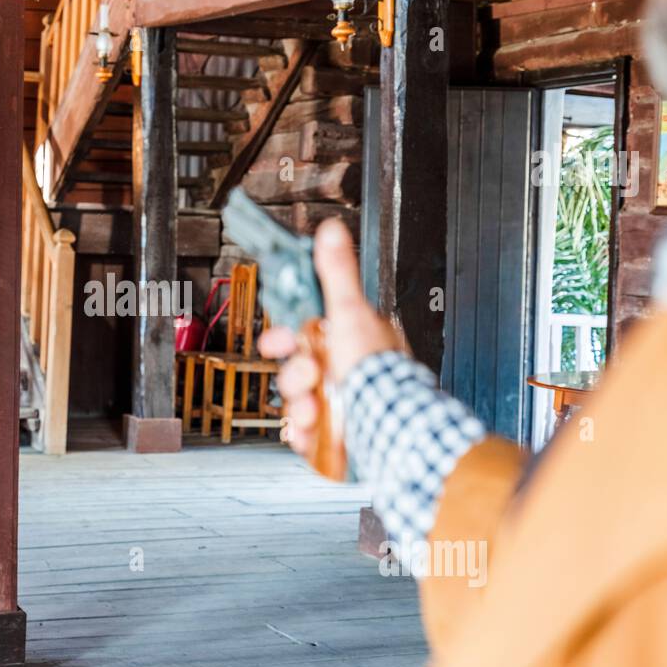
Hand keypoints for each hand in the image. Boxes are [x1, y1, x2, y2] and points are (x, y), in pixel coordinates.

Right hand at [258, 218, 403, 457]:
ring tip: (316, 408)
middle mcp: (346, 370)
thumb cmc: (374, 372)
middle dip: (294, 374)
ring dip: (299, 404)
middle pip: (296, 368)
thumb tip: (333, 231)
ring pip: (298, 400)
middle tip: (307, 376)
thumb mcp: (350, 313)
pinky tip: (314, 429)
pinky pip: (305, 432)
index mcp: (351, 340)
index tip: (277, 341)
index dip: (284, 336)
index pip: (306, 332)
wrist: (389, 429)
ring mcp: (341, 403)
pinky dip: (305, 432)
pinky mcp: (335, 434)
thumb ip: (336, 273)